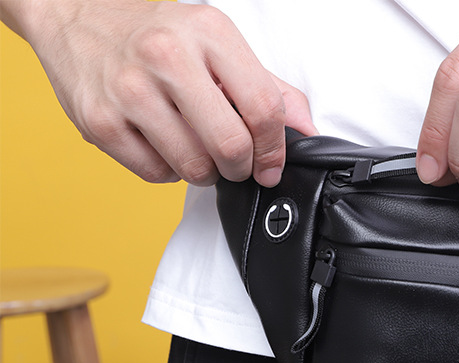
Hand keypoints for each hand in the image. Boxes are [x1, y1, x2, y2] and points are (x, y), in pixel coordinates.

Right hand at [3, 0, 316, 186]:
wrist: (77, 17)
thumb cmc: (156, 34)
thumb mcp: (217, 43)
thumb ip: (267, 86)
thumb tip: (305, 131)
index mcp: (208, 33)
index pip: (262, 107)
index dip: (274, 148)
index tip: (271, 164)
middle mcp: (167, 57)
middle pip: (230, 145)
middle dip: (241, 168)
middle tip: (236, 164)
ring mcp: (129, 90)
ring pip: (193, 167)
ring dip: (205, 172)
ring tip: (197, 149)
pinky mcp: (100, 120)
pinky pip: (155, 173)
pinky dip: (168, 171)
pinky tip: (164, 145)